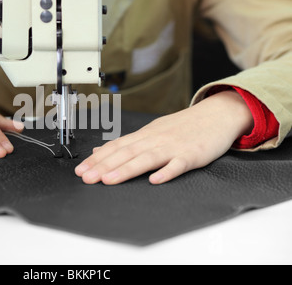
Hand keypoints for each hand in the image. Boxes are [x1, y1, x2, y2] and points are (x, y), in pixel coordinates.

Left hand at [75, 90, 253, 184]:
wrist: (215, 115)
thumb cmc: (182, 126)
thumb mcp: (152, 131)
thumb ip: (127, 143)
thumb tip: (100, 151)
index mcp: (144, 136)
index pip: (115, 147)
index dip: (97, 159)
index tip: (80, 170)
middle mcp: (154, 140)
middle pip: (125, 153)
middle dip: (104, 166)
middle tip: (86, 178)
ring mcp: (173, 147)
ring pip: (146, 158)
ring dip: (126, 169)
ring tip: (109, 180)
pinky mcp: (192, 155)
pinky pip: (178, 164)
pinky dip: (167, 172)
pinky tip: (155, 180)